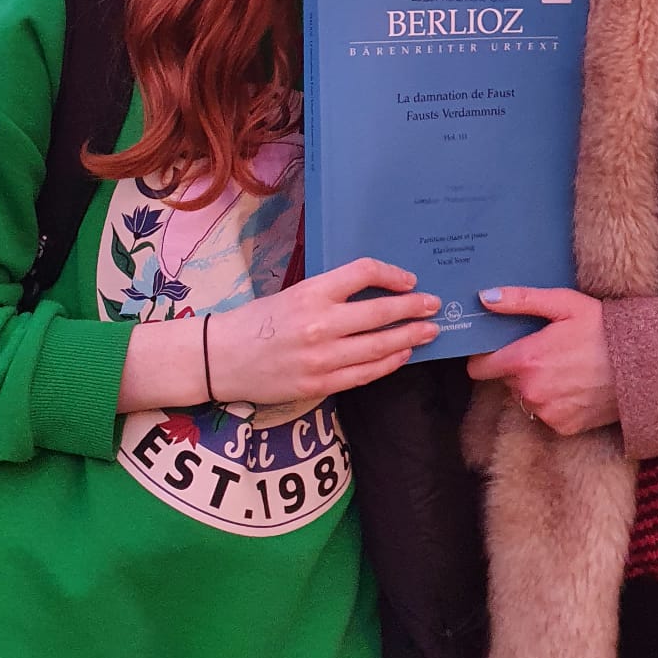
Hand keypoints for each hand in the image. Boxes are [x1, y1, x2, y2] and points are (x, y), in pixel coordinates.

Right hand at [207, 258, 438, 404]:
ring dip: (409, 337)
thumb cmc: (258, 321)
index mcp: (311, 292)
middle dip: (413, 308)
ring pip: (379, 346)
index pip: (363, 273)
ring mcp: (322, 357)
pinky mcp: (320, 384)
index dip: (392, 275)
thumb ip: (331, 293)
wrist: (223, 358)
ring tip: (429, 331)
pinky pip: (365, 373)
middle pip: (380, 312)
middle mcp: (320, 323)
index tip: (408, 280)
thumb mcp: (294, 293)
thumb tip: (374, 289)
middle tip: (434, 305)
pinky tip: (403, 354)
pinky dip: (389, 362)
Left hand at [466, 286, 618, 435]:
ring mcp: (547, 413)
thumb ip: (520, 301)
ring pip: (526, 398)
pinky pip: (546, 414)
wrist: (644, 364)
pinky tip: (575, 386)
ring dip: (536, 386)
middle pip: (506, 380)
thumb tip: (484, 298)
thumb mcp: (563, 304)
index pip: (479, 368)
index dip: (485, 357)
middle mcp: (531, 391)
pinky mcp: (563, 427)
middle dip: (518, 367)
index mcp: (525, 360)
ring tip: (564, 367)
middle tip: (545, 351)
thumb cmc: (603, 328)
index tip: (495, 349)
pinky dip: (554, 402)